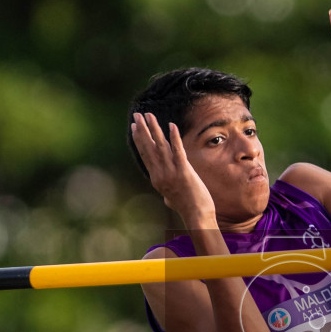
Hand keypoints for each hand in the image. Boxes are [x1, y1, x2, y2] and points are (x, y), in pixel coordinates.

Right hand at [130, 111, 215, 225]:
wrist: (197, 216)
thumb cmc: (187, 208)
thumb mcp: (172, 199)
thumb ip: (167, 192)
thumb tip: (166, 195)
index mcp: (156, 179)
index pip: (145, 155)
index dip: (139, 139)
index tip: (134, 127)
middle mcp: (160, 174)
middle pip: (149, 147)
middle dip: (142, 129)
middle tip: (137, 115)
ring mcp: (171, 173)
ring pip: (160, 147)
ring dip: (154, 129)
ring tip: (149, 115)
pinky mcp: (184, 172)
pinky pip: (178, 151)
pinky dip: (174, 138)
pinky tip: (171, 126)